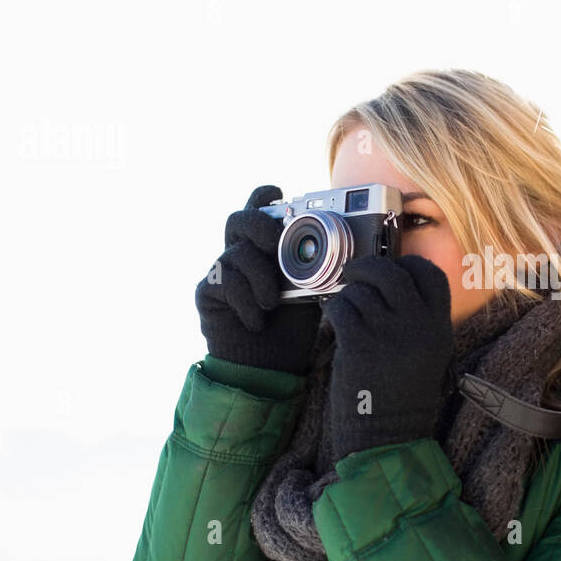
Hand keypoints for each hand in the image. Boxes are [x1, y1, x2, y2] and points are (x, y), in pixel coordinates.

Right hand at [195, 185, 322, 374]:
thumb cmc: (292, 326)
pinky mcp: (207, 292)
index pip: (260, 209)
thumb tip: (353, 243)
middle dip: (260, 226)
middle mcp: (241, 253)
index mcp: (267, 247)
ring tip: (273, 303)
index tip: (280, 193)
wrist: (267, 367)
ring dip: (261, 278)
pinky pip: (225, 282)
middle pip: (240, 219)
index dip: (265, 196)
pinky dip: (247, 303)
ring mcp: (221, 271)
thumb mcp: (313, 291)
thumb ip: (320, 265)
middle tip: (275, 243)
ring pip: (237, 253)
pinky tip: (257, 321)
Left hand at [322, 254, 454, 458]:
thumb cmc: (404, 397)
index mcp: (439, 326)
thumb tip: (392, 283)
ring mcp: (387, 332)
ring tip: (347, 312)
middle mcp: (417, 324)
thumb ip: (418, 319)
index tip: (395, 268)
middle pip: (392, 272)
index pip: (430, 274)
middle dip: (368, 268)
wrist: (388, 436)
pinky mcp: (358, 343)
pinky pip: (341, 307)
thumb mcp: (430, 353)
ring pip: (361, 290)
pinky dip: (334, 310)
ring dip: (349, 296)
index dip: (408, 265)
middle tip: (355, 274)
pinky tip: (336, 323)